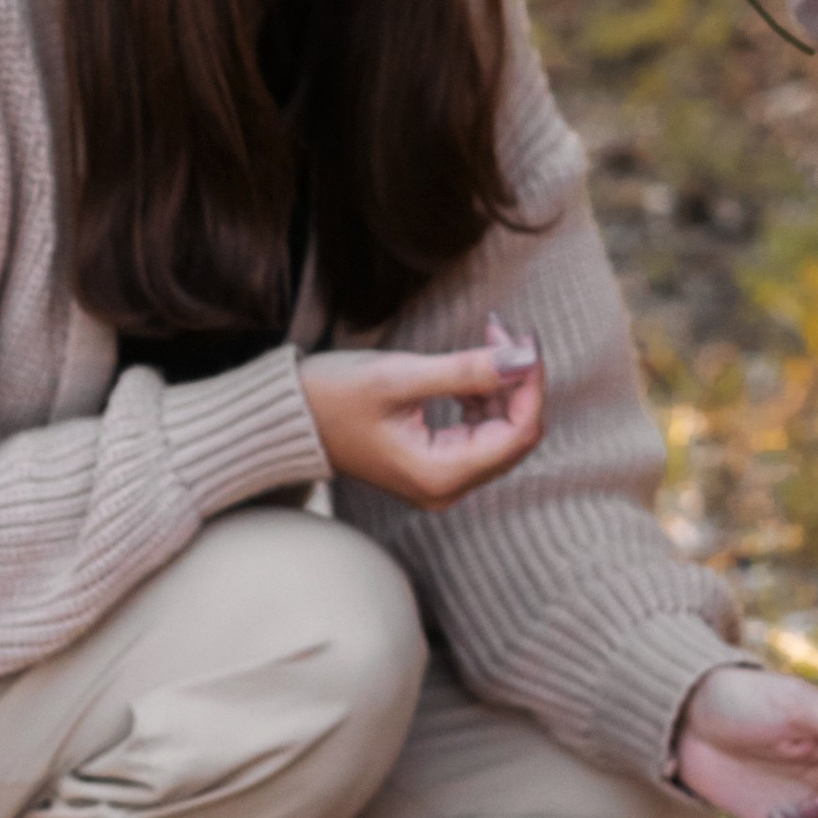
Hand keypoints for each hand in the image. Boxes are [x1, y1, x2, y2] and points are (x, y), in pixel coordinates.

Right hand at [302, 316, 542, 508]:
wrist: (286, 420)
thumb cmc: (332, 397)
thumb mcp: (400, 376)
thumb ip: (467, 370)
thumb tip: (525, 357)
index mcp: (441, 474)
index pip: (518, 432)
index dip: (530, 383)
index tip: (523, 337)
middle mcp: (446, 487)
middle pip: (514, 435)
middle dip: (517, 380)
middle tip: (502, 329)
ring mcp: (441, 480)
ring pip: (500, 431)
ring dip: (501, 384)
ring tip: (485, 337)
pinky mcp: (434, 465)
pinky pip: (478, 433)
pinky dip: (482, 396)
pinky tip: (470, 368)